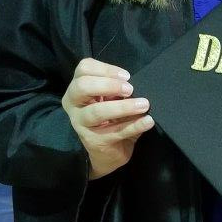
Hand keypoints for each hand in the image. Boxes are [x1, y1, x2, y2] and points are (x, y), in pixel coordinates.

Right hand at [61, 58, 153, 179]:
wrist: (108, 152)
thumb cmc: (110, 118)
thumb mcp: (112, 99)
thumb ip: (118, 89)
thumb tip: (135, 83)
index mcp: (77, 88)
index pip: (84, 69)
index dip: (105, 69)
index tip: (127, 76)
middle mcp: (74, 104)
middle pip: (82, 87)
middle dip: (108, 85)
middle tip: (130, 89)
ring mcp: (81, 123)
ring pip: (97, 112)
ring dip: (123, 107)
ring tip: (144, 105)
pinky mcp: (94, 141)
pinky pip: (115, 131)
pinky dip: (134, 125)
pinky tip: (148, 121)